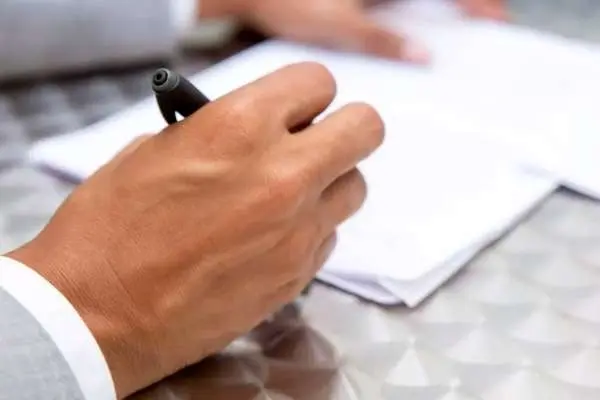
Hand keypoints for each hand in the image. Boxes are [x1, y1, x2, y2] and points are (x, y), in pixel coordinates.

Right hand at [8, 63, 383, 397]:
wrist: (99, 315)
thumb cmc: (109, 229)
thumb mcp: (155, 150)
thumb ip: (219, 130)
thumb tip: (256, 129)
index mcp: (239, 127)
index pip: (316, 82)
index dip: (306, 92)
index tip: (298, 104)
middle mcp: (283, 175)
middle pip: (364, 129)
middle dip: (344, 129)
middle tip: (316, 140)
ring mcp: (297, 230)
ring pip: (353, 187)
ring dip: (329, 182)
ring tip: (288, 193)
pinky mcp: (298, 276)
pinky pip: (328, 236)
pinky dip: (309, 228)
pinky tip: (270, 237)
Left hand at [235, 0, 505, 62]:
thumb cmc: (289, 2)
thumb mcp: (340, 27)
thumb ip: (383, 40)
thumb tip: (422, 56)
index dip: (474, 2)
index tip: (496, 19)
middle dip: (462, 0)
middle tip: (485, 18)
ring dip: (437, 3)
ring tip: (457, 19)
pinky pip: (392, 2)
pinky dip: (409, 9)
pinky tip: (412, 20)